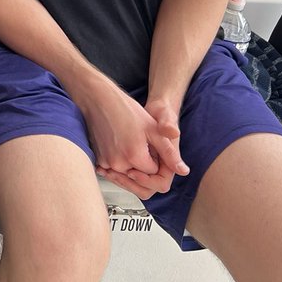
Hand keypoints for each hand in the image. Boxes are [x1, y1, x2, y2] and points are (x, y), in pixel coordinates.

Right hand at [75, 79, 166, 196]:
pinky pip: (114, 172)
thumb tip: (184, 171)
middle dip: (145, 171)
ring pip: (126, 178)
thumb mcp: (154, 130)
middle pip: (140, 180)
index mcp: (134, 157)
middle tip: (144, 149)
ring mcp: (106, 163)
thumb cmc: (126, 110)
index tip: (152, 147)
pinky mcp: (98, 160)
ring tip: (132, 147)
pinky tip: (122, 150)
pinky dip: (120, 167)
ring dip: (133, 170)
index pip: (154, 174)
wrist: (99, 100)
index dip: (157, 161)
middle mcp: (118, 164)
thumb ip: (169, 153)